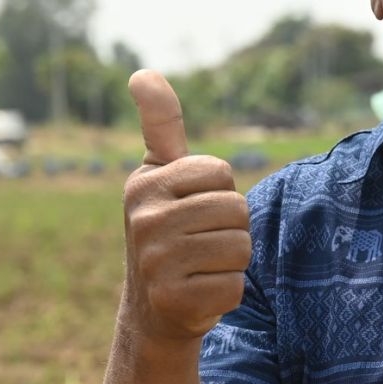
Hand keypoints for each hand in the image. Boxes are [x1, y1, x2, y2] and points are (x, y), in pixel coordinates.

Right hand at [120, 71, 251, 343]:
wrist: (151, 311)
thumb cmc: (167, 230)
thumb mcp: (158, 175)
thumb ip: (160, 124)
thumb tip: (143, 72)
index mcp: (144, 184)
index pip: (220, 172)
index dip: (218, 192)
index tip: (191, 207)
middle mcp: (144, 220)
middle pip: (235, 210)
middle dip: (230, 227)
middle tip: (200, 243)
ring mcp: (155, 262)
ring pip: (239, 247)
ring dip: (231, 260)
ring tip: (201, 265)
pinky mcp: (173, 299)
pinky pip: (234, 286)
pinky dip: (226, 292)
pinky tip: (200, 292)